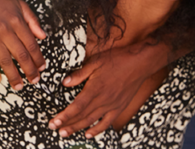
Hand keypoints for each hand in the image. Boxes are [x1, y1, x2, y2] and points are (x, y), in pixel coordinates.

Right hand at [0, 0, 46, 89]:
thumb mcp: (20, 5)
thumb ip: (33, 21)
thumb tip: (43, 37)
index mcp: (17, 21)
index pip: (31, 44)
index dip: (38, 58)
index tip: (42, 68)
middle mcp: (5, 30)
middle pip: (20, 55)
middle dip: (29, 70)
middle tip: (35, 81)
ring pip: (4, 60)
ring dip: (13, 75)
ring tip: (19, 86)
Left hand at [49, 40, 173, 138]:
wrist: (140, 63)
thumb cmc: (117, 60)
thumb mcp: (95, 62)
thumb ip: (79, 74)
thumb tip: (64, 83)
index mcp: (95, 89)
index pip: (76, 107)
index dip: (64, 116)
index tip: (54, 122)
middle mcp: (103, 100)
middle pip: (82, 116)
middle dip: (67, 124)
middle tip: (54, 129)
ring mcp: (112, 105)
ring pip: (92, 121)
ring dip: (77, 128)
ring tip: (65, 133)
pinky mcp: (119, 107)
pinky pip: (107, 122)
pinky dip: (97, 130)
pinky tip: (88, 134)